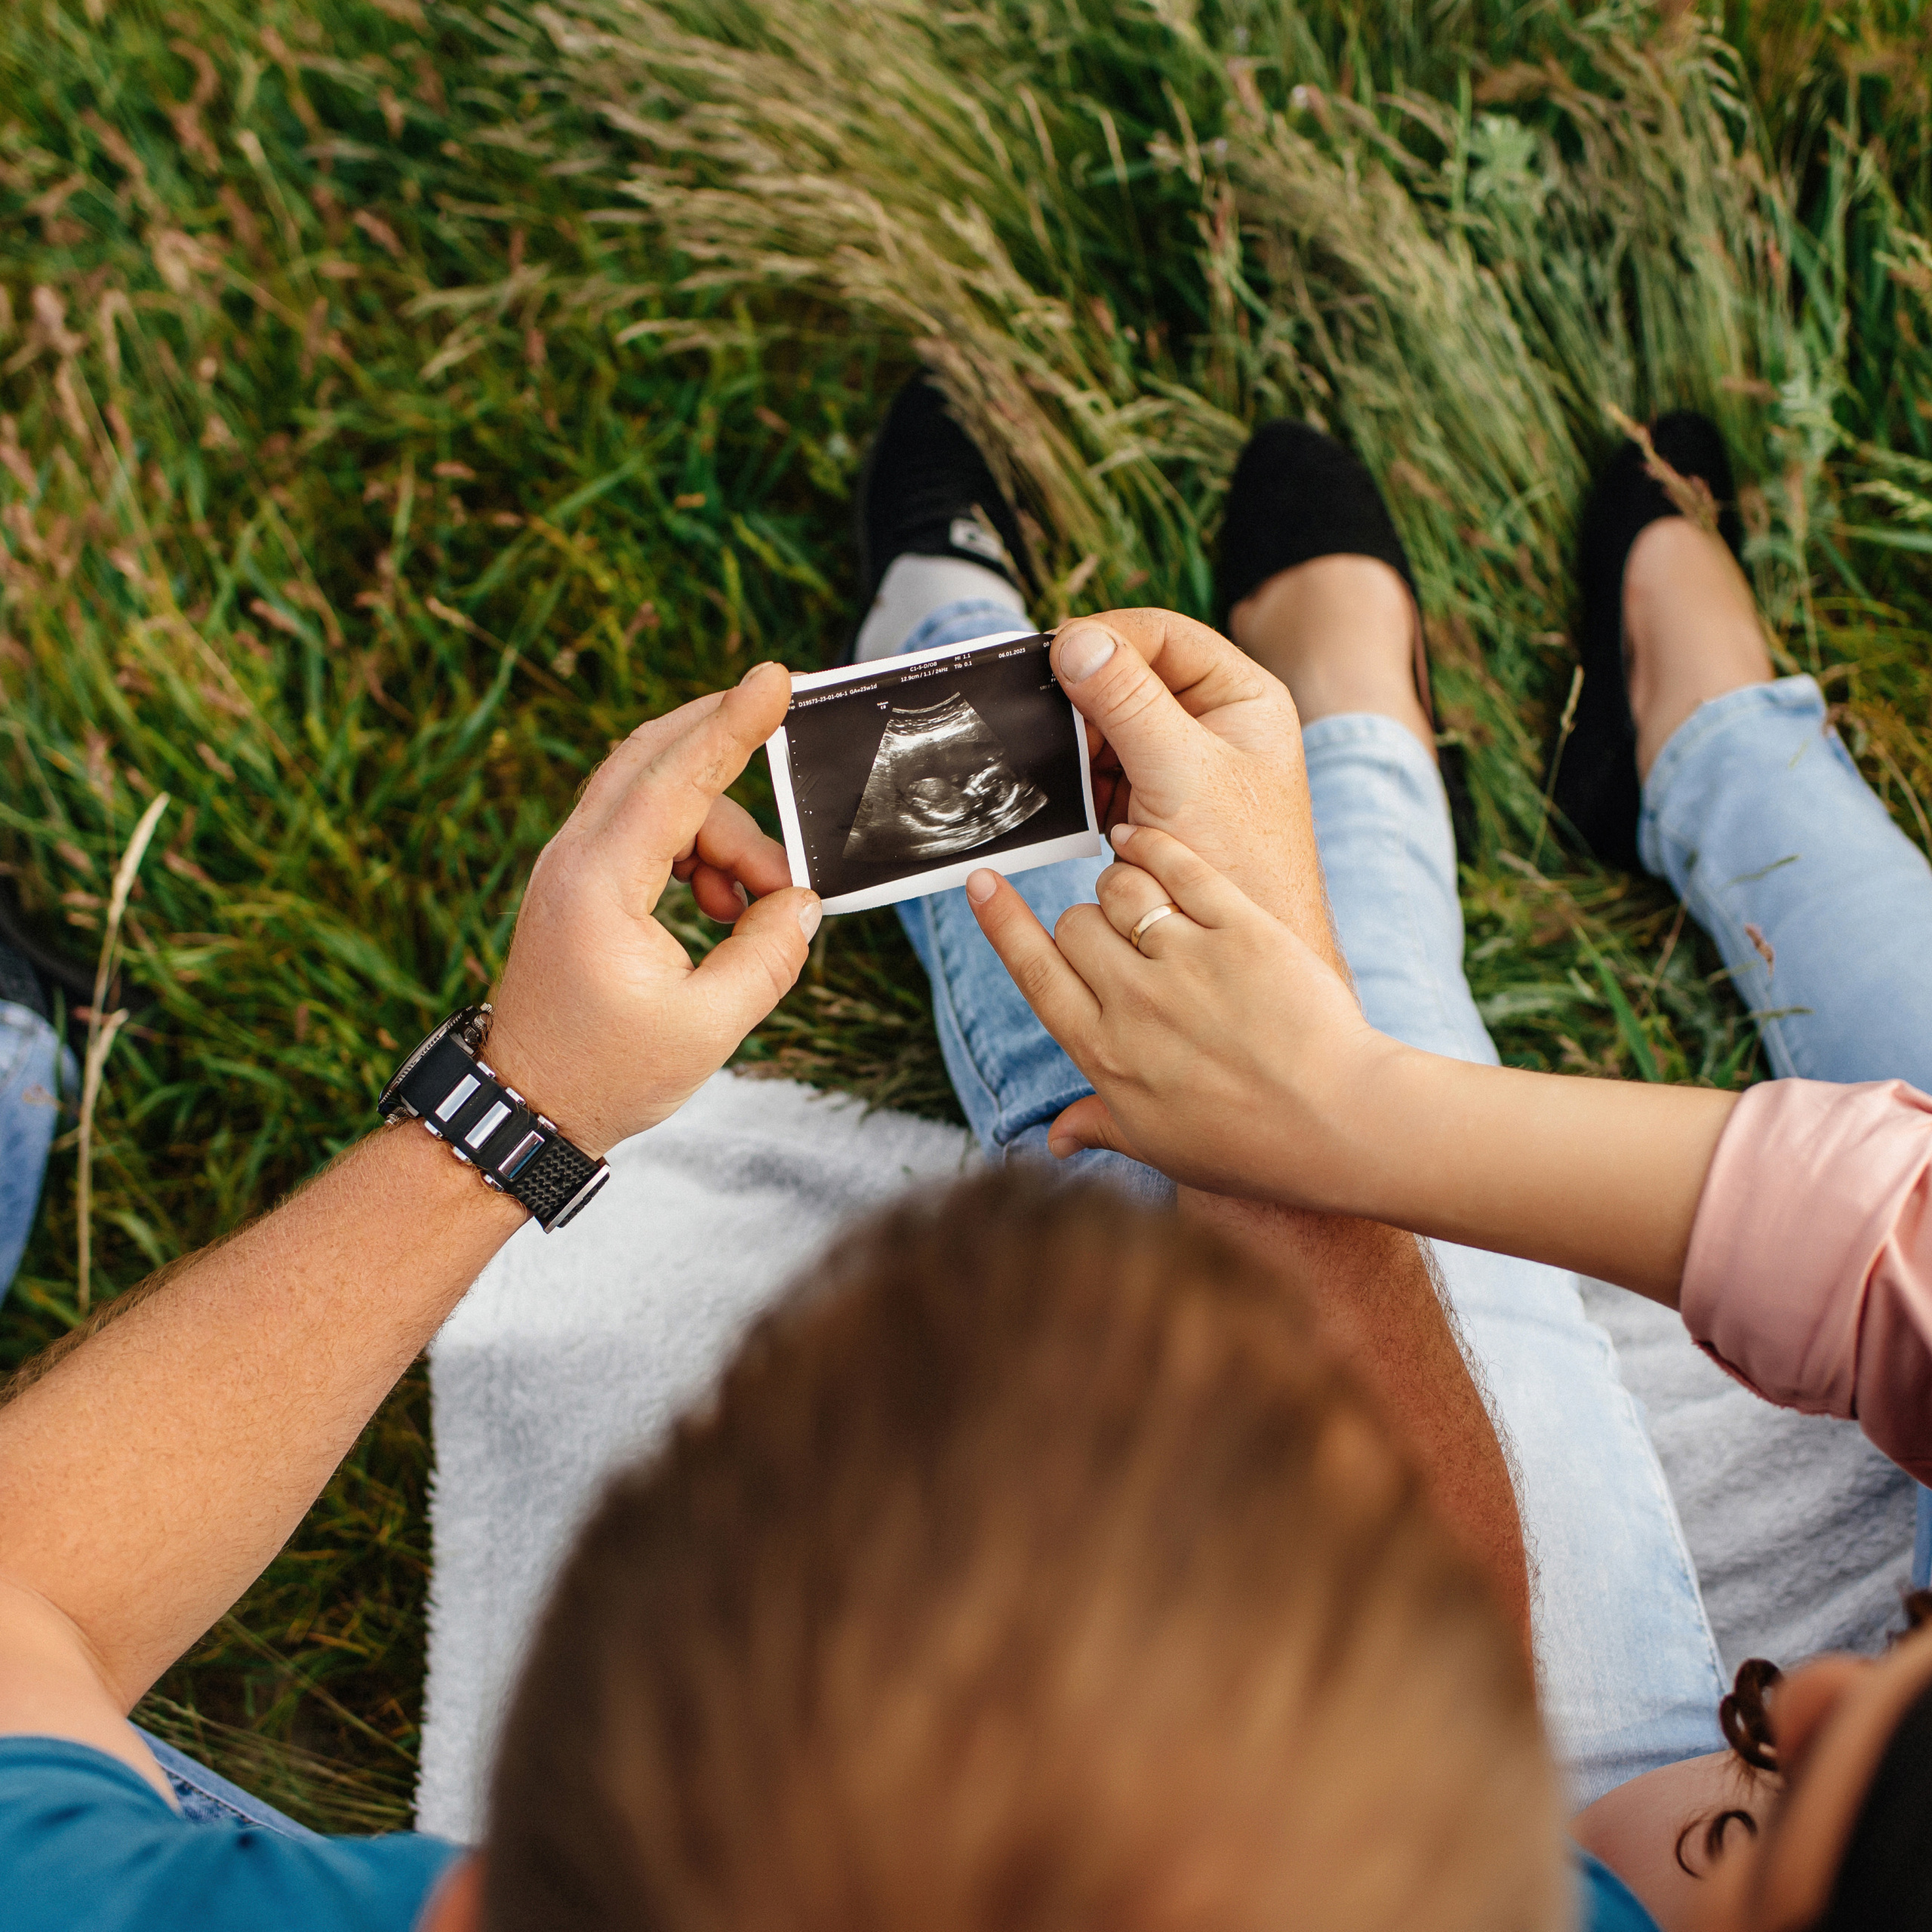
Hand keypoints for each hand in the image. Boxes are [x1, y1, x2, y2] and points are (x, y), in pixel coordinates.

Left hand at [486, 661, 819, 1155]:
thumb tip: (804, 902)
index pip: (674, 780)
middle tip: (786, 718)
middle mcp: (575, 858)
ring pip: (660, 797)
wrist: (526, 1104)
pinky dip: (697, 850)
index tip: (775, 679)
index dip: (732, 726)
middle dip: (724, 738)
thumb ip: (768, 955)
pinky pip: (647, 828)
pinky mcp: (582, 881)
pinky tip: (721, 906)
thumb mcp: (708, 1027)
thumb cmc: (606, 1074)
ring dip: (724, 832)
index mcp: (600, 884)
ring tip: (754, 908)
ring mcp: (572, 865)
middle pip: (655, 756)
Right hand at [969, 823, 1400, 1205]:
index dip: (1001, 923)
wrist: (1342, 1127)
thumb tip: (1054, 1139)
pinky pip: (1179, 866)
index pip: (1033, 971)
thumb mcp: (1160, 1146)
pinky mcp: (1241, 929)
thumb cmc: (1251, 1146)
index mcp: (1104, 1053)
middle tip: (1117, 937)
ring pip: (1120, 888)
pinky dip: (1154, 844)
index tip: (980, 882)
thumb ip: (1101, 1125)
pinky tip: (1144, 836)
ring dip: (1123, 884)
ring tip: (1143, 896)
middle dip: (1085, 923)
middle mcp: (1134, 1002)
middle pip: (1074, 925)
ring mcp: (1187, 961)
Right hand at [1051, 608, 1337, 965]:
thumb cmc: (1241, 863)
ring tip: (1056, 760)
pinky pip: (1098, 768)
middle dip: (1084, 695)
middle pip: (1128, 676)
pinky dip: (1075, 776)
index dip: (1108, 637)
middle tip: (1044, 712)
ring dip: (1076, 740)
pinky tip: (1065, 793)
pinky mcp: (1148, 800)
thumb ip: (1128, 702)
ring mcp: (1177, 762)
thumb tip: (1074, 640)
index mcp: (1241, 696)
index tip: (1055, 654)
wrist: (1240, 960)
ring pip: (1105, 724)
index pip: (1165, 635)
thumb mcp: (1182, 772)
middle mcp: (1212, 721)